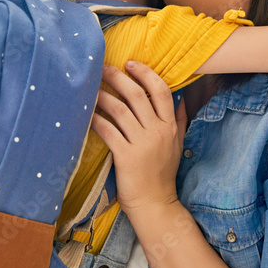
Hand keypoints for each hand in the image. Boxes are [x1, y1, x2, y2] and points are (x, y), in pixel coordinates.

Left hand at [90, 61, 188, 215]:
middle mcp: (157, 131)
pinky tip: (87, 113)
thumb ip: (179, 120)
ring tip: (91, 88)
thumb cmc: (163, 173)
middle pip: (137, 95)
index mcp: (170, 126)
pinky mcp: (126, 156)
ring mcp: (142, 144)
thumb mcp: (177, 145)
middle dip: (118, 77)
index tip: (130, 63)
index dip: (145, 73)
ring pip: (120, 110)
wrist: (155, 203)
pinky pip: (108, 131)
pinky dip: (96, 120)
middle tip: (104, 68)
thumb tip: (181, 98)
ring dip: (103, 96)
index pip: (161, 90)